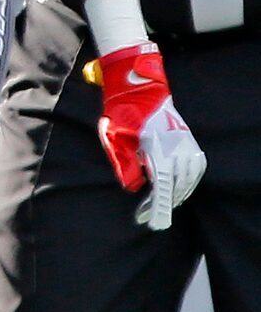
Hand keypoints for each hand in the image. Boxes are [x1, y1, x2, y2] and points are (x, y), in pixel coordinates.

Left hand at [90, 43, 205, 229]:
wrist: (140, 90)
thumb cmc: (122, 114)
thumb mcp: (114, 138)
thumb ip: (124, 163)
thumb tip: (134, 187)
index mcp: (157, 148)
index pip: (162, 184)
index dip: (159, 205)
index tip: (154, 221)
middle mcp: (176, 147)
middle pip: (177, 184)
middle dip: (166, 204)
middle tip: (152, 217)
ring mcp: (186, 143)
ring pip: (189, 177)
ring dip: (179, 193)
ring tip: (165, 205)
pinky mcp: (189, 140)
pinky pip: (197, 166)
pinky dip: (191, 180)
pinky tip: (182, 187)